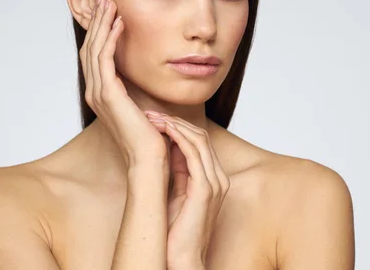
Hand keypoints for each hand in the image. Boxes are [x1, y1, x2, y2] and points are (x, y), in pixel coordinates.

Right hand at [81, 0, 168, 166]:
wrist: (151, 161)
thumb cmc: (152, 137)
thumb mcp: (145, 105)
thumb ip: (141, 89)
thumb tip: (150, 75)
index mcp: (103, 94)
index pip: (97, 54)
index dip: (102, 30)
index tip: (111, 9)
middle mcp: (96, 92)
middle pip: (91, 46)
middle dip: (98, 20)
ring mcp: (99, 93)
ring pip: (95, 48)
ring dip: (102, 22)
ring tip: (110, 1)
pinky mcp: (108, 94)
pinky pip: (104, 58)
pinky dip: (110, 37)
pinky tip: (119, 21)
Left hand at [145, 112, 229, 267]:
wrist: (182, 260)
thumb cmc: (176, 232)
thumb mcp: (177, 193)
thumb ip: (178, 171)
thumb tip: (168, 146)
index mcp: (213, 178)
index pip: (200, 142)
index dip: (178, 126)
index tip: (155, 119)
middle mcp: (219, 178)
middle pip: (201, 136)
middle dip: (175, 121)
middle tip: (151, 114)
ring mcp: (215, 183)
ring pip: (198, 140)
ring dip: (174, 125)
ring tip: (153, 119)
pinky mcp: (205, 190)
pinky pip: (194, 154)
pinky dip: (179, 138)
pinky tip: (163, 131)